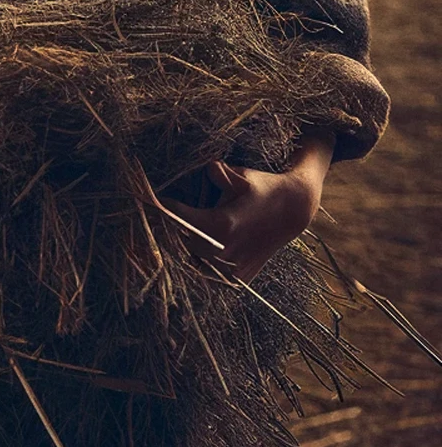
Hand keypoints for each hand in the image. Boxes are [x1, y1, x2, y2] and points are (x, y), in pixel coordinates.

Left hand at [167, 132, 333, 280]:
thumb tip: (210, 167)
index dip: (164, 208)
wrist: (291, 211)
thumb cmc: (262, 189)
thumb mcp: (242, 176)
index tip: (155, 200)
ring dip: (183, 248)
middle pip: (181, 243)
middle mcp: (226, 251)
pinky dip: (199, 263)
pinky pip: (208, 275)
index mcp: (223, 225)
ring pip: (192, 262)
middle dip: (170, 229)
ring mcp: (233, 269)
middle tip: (160, 217)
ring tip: (178, 231)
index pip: (178, 219)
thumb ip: (221, 173)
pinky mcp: (239, 279)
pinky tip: (196, 247)